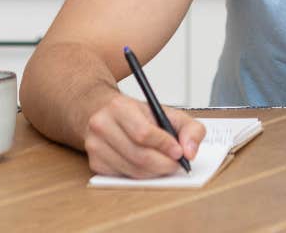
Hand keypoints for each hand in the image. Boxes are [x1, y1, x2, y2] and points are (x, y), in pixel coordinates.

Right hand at [83, 92, 206, 177]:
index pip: (143, 133)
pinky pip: (124, 177)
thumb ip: (189, 128)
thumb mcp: (167, 112)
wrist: (103, 111)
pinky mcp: (95, 163)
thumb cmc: (137, 113)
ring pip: (133, 170)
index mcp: (119, 107)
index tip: (179, 152)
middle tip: (177, 164)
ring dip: (155, 172)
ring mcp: (95, 146)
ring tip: (165, 164)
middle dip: (164, 164)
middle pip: (139, 156)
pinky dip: (141, 175)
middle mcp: (102, 125)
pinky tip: (148, 166)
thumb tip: (190, 152)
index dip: (164, 146)